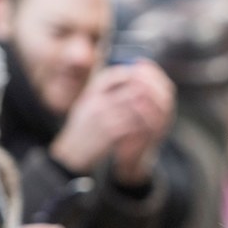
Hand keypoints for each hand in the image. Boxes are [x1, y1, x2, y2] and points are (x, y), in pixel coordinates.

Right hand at [49, 61, 175, 183]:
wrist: (71, 153)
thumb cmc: (82, 128)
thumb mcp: (87, 103)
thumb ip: (103, 90)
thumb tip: (125, 75)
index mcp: (91, 91)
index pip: (116, 74)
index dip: (134, 75)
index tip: (145, 80)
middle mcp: (97, 101)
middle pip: (130, 87)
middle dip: (146, 91)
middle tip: (156, 97)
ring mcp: (104, 116)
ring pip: (135, 105)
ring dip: (147, 108)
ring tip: (154, 111)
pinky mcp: (111, 133)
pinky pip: (134, 123)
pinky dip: (142, 123)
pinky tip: (147, 125)